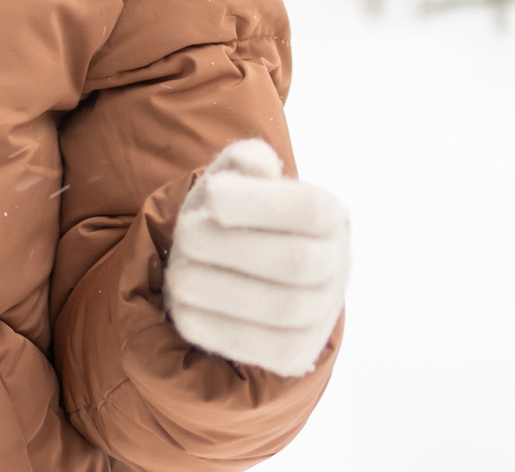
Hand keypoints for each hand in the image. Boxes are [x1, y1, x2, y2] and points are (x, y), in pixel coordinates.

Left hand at [164, 138, 347, 378]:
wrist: (241, 272)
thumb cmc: (237, 215)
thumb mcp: (237, 177)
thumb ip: (246, 161)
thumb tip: (257, 166)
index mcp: (331, 216)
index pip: (308, 209)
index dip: (256, 202)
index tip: (211, 196)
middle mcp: (337, 267)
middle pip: (296, 262)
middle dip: (227, 246)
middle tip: (184, 235)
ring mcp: (320, 316)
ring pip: (280, 309)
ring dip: (214, 287)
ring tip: (178, 272)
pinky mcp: (295, 354)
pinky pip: (261, 349)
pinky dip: (213, 326)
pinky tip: (183, 304)